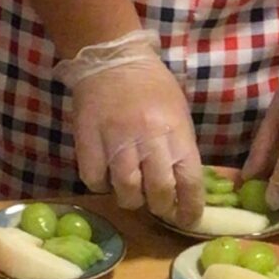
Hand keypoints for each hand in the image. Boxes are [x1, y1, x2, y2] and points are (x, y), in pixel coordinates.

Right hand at [69, 49, 204, 222]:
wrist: (112, 59)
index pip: (189, 181)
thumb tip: (185, 186)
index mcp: (176, 131)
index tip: (188, 219)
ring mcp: (116, 140)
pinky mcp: (88, 140)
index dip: (190, 208)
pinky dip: (100, 184)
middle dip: (161, 206)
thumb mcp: (179, 113)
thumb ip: (181, 148)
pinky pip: (94, 179)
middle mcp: (149, 138)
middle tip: (158, 204)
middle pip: (158, 191)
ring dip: (131, 199)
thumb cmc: (152, 87)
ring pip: (126, 190)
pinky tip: (106, 176)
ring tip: (132, 192)